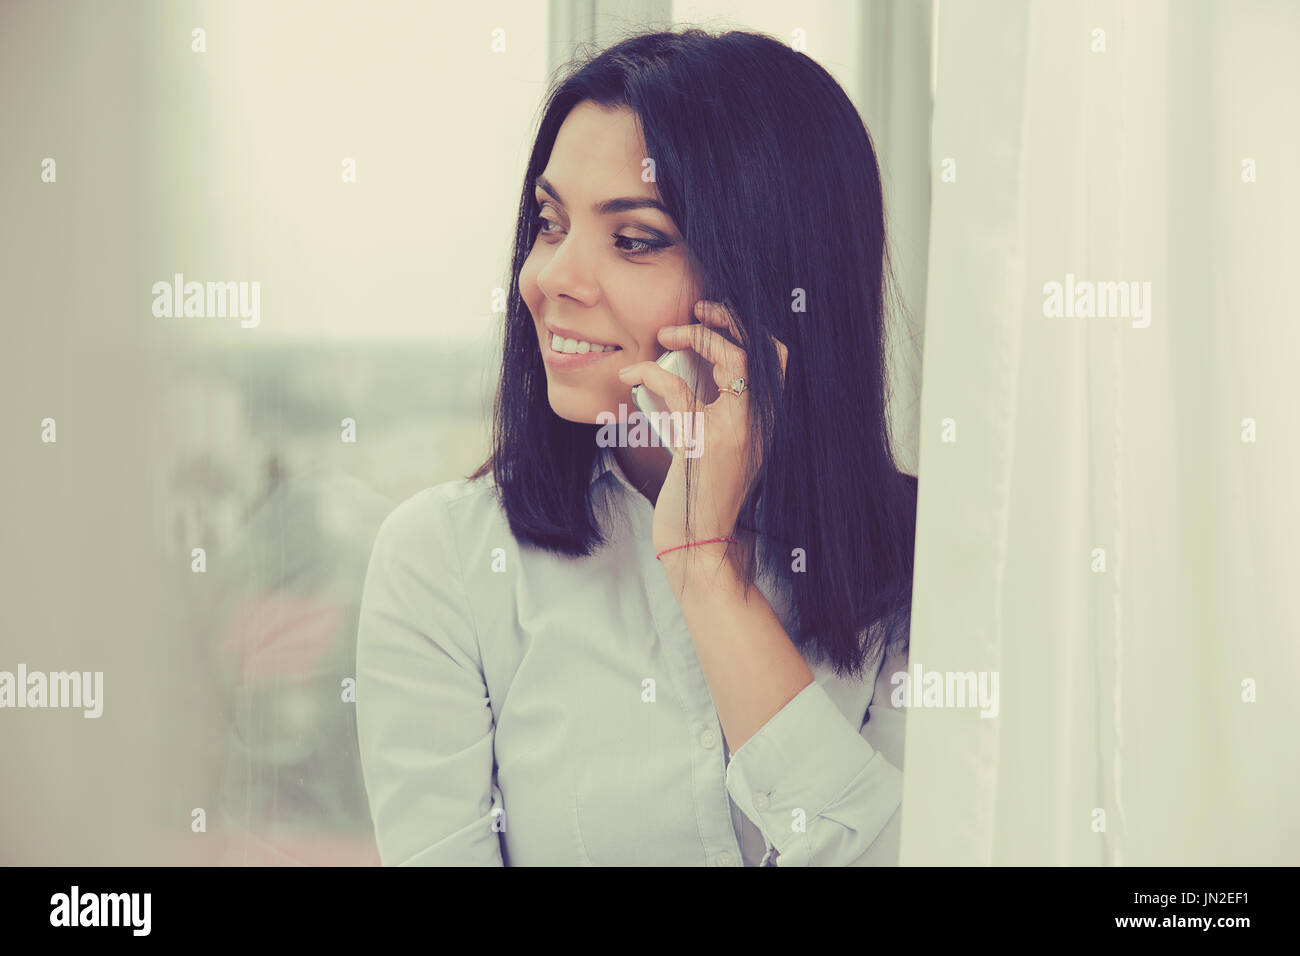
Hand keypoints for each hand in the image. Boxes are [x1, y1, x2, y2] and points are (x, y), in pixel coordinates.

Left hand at [616, 300, 788, 575]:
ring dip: (696, 335)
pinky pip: (679, 391)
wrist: (701, 540)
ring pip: (731, 360)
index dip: (748, 328)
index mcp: (765, 420)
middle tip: (697, 309)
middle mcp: (759, 422)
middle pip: (758, 349)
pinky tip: (632, 372)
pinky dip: (651, 372)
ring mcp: (736, 431)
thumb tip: (690, 376)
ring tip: (668, 332)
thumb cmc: (701, 493)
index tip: (714, 316)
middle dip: (727, 319)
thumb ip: (717, 414)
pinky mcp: (704, 443)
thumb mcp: (718, 447)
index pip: (775, 358)